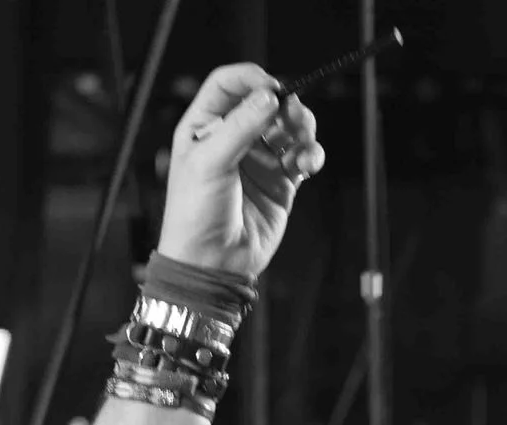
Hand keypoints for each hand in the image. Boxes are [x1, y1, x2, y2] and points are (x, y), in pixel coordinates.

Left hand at [158, 63, 326, 278]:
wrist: (212, 263)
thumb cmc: (196, 213)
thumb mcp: (211, 162)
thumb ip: (241, 126)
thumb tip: (269, 96)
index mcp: (205, 127)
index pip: (228, 86)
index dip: (250, 79)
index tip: (271, 86)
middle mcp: (233, 139)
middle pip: (266, 104)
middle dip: (285, 106)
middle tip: (294, 116)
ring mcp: (259, 161)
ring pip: (289, 129)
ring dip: (303, 130)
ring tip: (305, 143)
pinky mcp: (281, 184)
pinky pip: (302, 159)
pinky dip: (310, 157)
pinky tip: (308, 165)